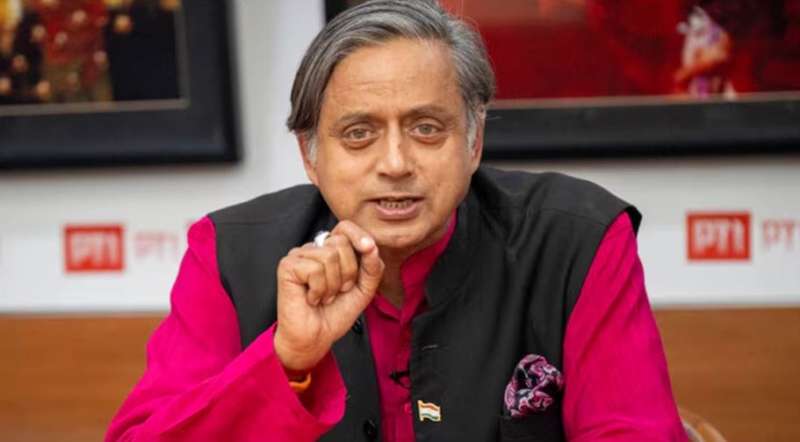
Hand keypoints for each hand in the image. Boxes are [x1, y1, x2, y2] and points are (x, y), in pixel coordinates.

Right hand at [273, 220, 383, 373]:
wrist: (315, 338)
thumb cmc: (335, 314)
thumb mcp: (363, 290)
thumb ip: (372, 268)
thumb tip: (372, 246)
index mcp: (331, 250)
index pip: (345, 227)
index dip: (359, 235)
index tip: (369, 248)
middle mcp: (314, 249)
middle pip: (340, 242)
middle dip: (348, 272)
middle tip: (337, 291)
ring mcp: (299, 256)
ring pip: (329, 256)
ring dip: (332, 284)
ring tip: (324, 296)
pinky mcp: (287, 266)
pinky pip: (315, 269)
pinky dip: (319, 289)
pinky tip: (311, 298)